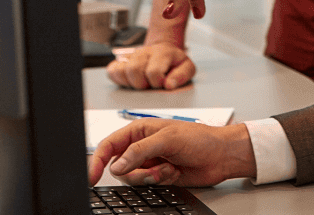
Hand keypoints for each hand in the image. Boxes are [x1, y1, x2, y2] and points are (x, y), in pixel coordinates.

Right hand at [87, 118, 255, 186]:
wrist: (221, 156)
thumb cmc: (200, 138)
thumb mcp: (168, 139)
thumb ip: (139, 151)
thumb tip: (116, 165)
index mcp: (140, 130)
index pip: (109, 145)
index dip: (97, 161)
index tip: (92, 177)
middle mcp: (141, 146)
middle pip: (118, 166)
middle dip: (135, 171)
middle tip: (154, 168)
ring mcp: (149, 161)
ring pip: (131, 178)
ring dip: (149, 176)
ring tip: (167, 168)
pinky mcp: (157, 175)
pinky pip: (145, 184)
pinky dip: (159, 181)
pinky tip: (173, 172)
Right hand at [106, 42, 195, 89]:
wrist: (164, 51)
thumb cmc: (174, 62)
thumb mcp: (187, 67)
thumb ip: (182, 76)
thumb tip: (169, 85)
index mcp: (162, 52)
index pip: (153, 71)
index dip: (157, 82)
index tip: (162, 83)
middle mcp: (145, 52)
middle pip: (134, 70)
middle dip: (143, 84)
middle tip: (150, 84)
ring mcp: (132, 55)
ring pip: (122, 71)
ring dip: (131, 83)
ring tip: (142, 82)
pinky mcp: (121, 60)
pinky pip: (112, 70)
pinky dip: (119, 79)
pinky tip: (130, 80)